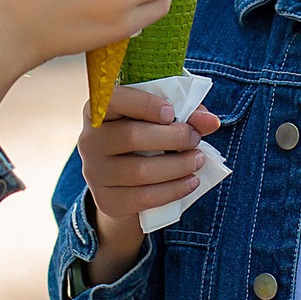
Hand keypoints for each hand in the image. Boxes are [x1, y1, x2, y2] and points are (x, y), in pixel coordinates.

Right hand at [80, 84, 220, 284]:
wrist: (125, 182)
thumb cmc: (146, 135)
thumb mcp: (163, 117)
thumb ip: (187, 113)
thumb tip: (211, 122)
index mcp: (98, 109)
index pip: (113, 99)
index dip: (144, 104)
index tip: (171, 112)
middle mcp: (89, 140)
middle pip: (131, 137)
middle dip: (172, 137)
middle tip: (195, 138)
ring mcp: (94, 173)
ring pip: (139, 171)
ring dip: (178, 166)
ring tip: (198, 160)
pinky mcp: (106, 200)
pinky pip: (143, 198)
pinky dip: (173, 190)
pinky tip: (190, 182)